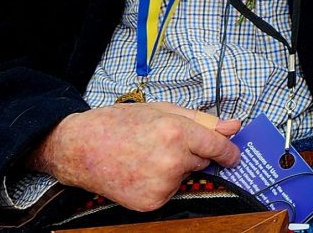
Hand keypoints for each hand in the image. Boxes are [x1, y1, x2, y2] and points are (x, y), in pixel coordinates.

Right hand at [29, 103, 240, 211]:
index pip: (219, 147)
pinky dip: (161, 184)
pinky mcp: (151, 202)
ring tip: (145, 157)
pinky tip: (140, 172)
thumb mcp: (163, 110)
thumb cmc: (119, 124)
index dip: (229, 151)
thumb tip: (233, 127)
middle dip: (191, 153)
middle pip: (202, 160)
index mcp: (177, 132)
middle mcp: (172, 160)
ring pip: (185, 176)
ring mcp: (161, 184)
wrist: (79, 148)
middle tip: (161, 144)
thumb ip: (202, 120)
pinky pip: (170, 192)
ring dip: (175, 169)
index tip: (233, 154)